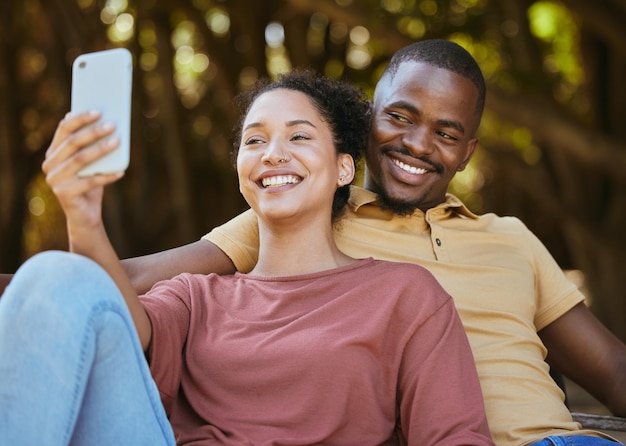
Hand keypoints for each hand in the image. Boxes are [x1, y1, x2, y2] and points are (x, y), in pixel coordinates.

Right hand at [43, 111, 123, 230]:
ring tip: (117, 142)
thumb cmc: (90, 185)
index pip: (64, 130)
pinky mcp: (63, 194)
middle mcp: (49, 165)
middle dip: (93, 132)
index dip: (80, 119)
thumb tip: (104, 121)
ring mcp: (54, 180)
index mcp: (54, 153)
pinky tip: (121, 171)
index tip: (98, 111)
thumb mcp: (92, 163)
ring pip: (80, 160)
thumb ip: (91, 145)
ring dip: (100, 150)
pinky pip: (89, 182)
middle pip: (72, 143)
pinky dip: (107, 176)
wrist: (85, 216)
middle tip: (112, 125)